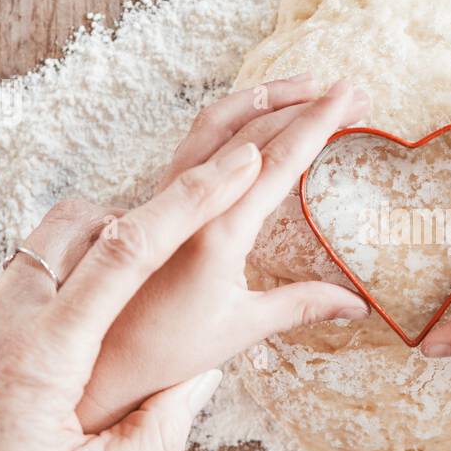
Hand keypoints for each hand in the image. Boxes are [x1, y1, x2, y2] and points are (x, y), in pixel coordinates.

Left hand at [0, 143, 267, 450]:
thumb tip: (202, 379)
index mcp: (45, 357)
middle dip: (148, 209)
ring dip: (100, 244)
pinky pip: (19, 279)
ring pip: (46, 244)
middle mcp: (3, 323)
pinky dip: (64, 279)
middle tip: (192, 221)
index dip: (187, 201)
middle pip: (84, 222)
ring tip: (138, 289)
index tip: (233, 164)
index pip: (127, 250)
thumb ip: (156, 428)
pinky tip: (84, 329)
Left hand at [77, 76, 371, 429]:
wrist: (94, 362)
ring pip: (214, 123)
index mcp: (217, 233)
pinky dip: (232, 117)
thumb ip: (301, 306)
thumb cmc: (162, 353)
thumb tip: (356, 305)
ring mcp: (164, 195)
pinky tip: (252, 120)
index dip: (318, 123)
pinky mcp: (153, 199)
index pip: (278, 162)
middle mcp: (187, 203)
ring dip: (262, 99)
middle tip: (347, 91)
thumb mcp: (241, 330)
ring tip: (303, 88)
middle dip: (302, 103)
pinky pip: (195, 141)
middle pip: (251, 130)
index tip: (349, 94)